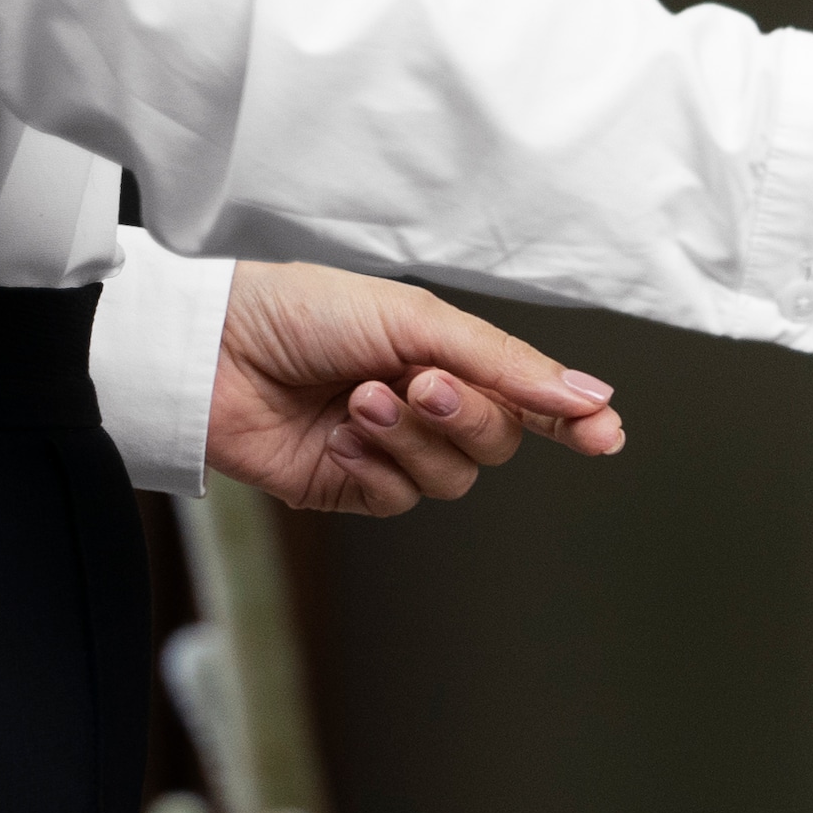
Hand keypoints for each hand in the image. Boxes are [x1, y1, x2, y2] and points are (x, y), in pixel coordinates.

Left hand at [208, 261, 629, 514]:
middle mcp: (424, 406)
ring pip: (451, 477)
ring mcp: (388, 450)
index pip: (529, 397)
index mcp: (446, 356)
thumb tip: (585, 394)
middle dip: (467, 415)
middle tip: (422, 384)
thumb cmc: (297, 312)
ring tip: (360, 401)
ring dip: (411, 438)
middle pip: (496, 442)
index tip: (605, 433)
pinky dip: (373, 467)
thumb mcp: (413, 318)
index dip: (572, 418)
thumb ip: (505, 362)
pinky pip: (397, 499)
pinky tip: (337, 436)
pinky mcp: (348, 487)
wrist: (207, 350)